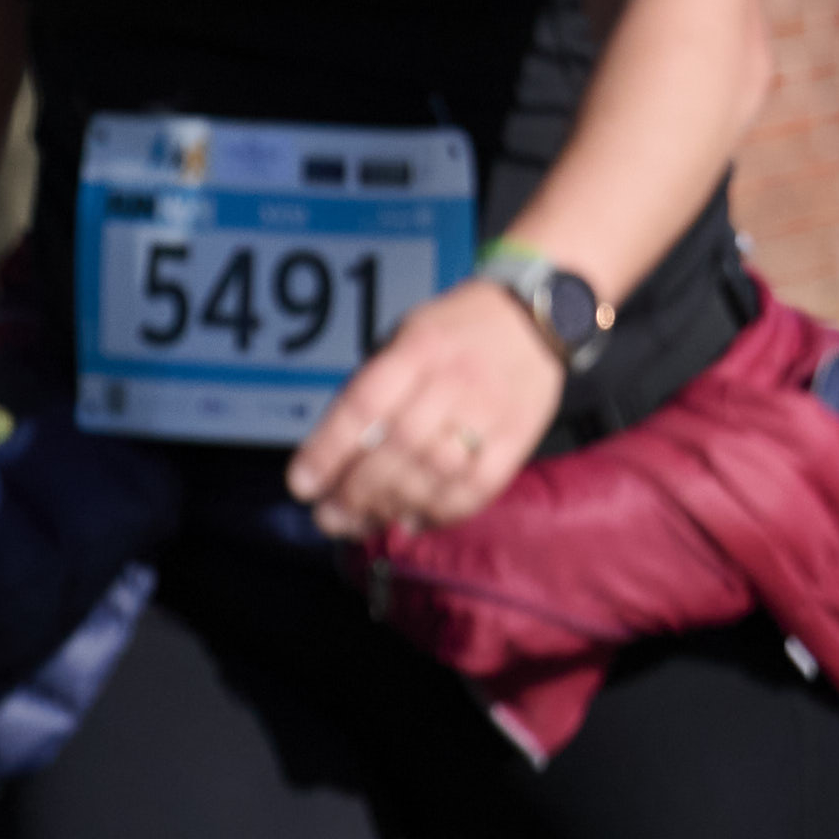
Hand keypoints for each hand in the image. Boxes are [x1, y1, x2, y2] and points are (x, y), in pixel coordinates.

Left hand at [287, 282, 569, 542]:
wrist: (536, 317)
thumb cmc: (456, 331)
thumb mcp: (406, 335)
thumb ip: (374, 385)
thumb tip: (332, 452)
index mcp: (418, 348)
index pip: (364, 405)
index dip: (328, 450)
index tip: (302, 484)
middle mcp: (454, 379)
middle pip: (398, 446)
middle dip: (356, 490)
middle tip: (329, 516)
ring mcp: (490, 410)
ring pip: (436, 473)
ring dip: (394, 505)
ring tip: (363, 521)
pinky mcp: (519, 436)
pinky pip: (480, 486)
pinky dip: (443, 511)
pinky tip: (414, 519)